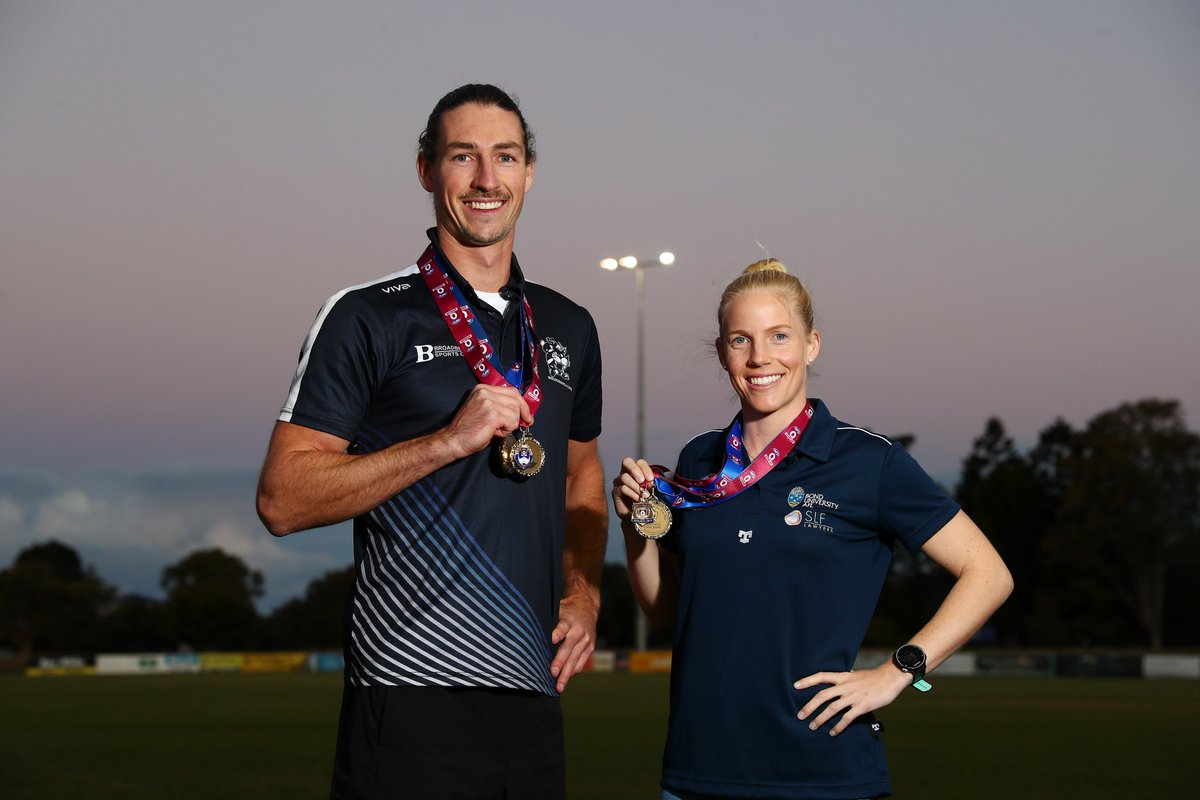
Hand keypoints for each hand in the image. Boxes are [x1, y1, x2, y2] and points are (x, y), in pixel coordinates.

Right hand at [443, 384, 530, 457]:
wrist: (452, 440)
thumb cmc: (467, 429)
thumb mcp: (483, 409)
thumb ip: (499, 406)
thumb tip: (521, 413)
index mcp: (483, 389)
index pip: (511, 391)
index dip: (522, 403)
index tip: (526, 414)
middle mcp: (485, 392)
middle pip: (516, 399)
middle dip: (523, 413)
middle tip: (524, 424)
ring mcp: (488, 402)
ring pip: (515, 412)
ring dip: (511, 425)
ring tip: (497, 430)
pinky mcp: (492, 414)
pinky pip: (511, 422)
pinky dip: (506, 431)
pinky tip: (495, 433)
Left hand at [549, 590, 598, 692]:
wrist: (587, 607)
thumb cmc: (566, 611)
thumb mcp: (557, 610)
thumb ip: (547, 622)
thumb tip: (527, 635)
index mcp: (568, 620)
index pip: (562, 627)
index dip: (557, 634)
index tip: (551, 640)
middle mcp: (578, 631)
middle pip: (568, 648)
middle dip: (560, 662)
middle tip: (552, 673)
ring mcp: (586, 640)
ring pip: (575, 659)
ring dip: (567, 674)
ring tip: (559, 687)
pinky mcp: (590, 647)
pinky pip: (581, 662)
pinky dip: (573, 671)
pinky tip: (566, 679)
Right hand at [611, 457, 654, 519]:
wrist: (638, 514)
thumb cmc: (645, 499)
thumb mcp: (651, 490)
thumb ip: (651, 484)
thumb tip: (653, 482)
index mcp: (636, 470)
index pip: (639, 462)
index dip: (645, 468)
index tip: (650, 478)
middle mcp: (626, 473)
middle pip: (627, 462)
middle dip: (635, 470)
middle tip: (642, 481)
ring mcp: (619, 482)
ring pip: (624, 477)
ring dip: (636, 486)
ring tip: (644, 495)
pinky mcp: (615, 492)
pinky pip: (622, 488)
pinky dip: (632, 493)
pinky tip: (638, 499)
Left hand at [793, 663, 911, 735]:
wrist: (890, 678)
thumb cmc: (872, 678)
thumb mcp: (855, 675)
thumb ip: (844, 680)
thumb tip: (834, 684)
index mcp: (842, 677)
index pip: (821, 676)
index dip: (807, 680)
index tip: (795, 686)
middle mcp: (845, 686)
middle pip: (822, 696)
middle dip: (809, 706)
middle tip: (800, 715)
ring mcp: (853, 696)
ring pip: (832, 708)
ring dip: (821, 718)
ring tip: (812, 726)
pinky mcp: (862, 706)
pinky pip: (847, 718)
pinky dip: (838, 726)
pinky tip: (832, 732)